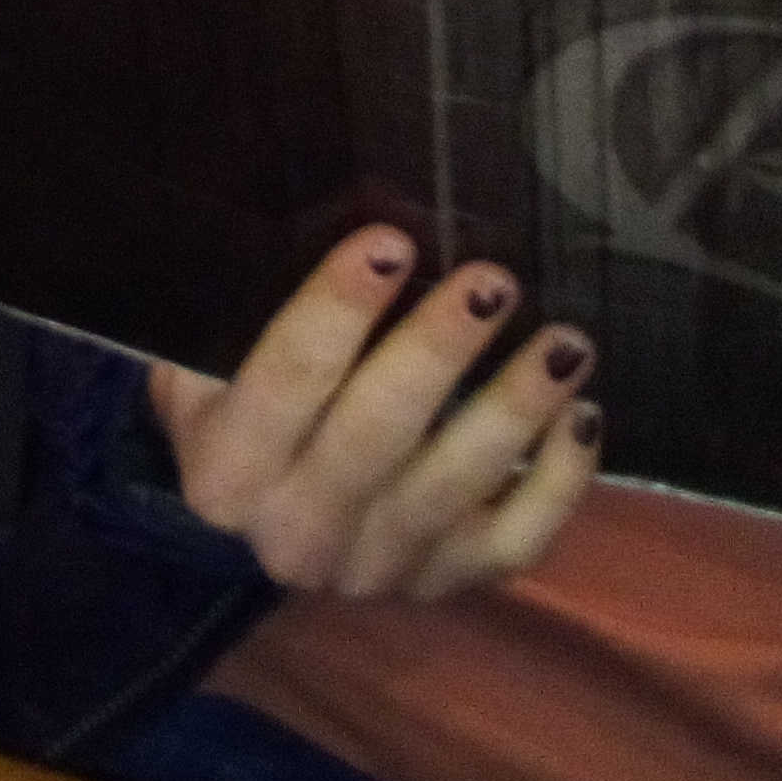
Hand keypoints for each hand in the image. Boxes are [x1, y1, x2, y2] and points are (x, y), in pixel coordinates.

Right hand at [148, 226, 602, 602]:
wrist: (261, 523)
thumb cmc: (241, 403)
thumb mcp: (198, 360)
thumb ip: (227, 305)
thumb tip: (289, 198)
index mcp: (227, 470)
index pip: (285, 381)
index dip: (336, 308)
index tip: (392, 240)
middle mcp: (295, 531)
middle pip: (373, 435)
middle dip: (437, 352)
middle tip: (493, 282)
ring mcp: (375, 566)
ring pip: (453, 487)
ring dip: (514, 408)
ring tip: (565, 342)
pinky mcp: (441, 582)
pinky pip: (512, 542)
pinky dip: (557, 483)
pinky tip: (583, 416)